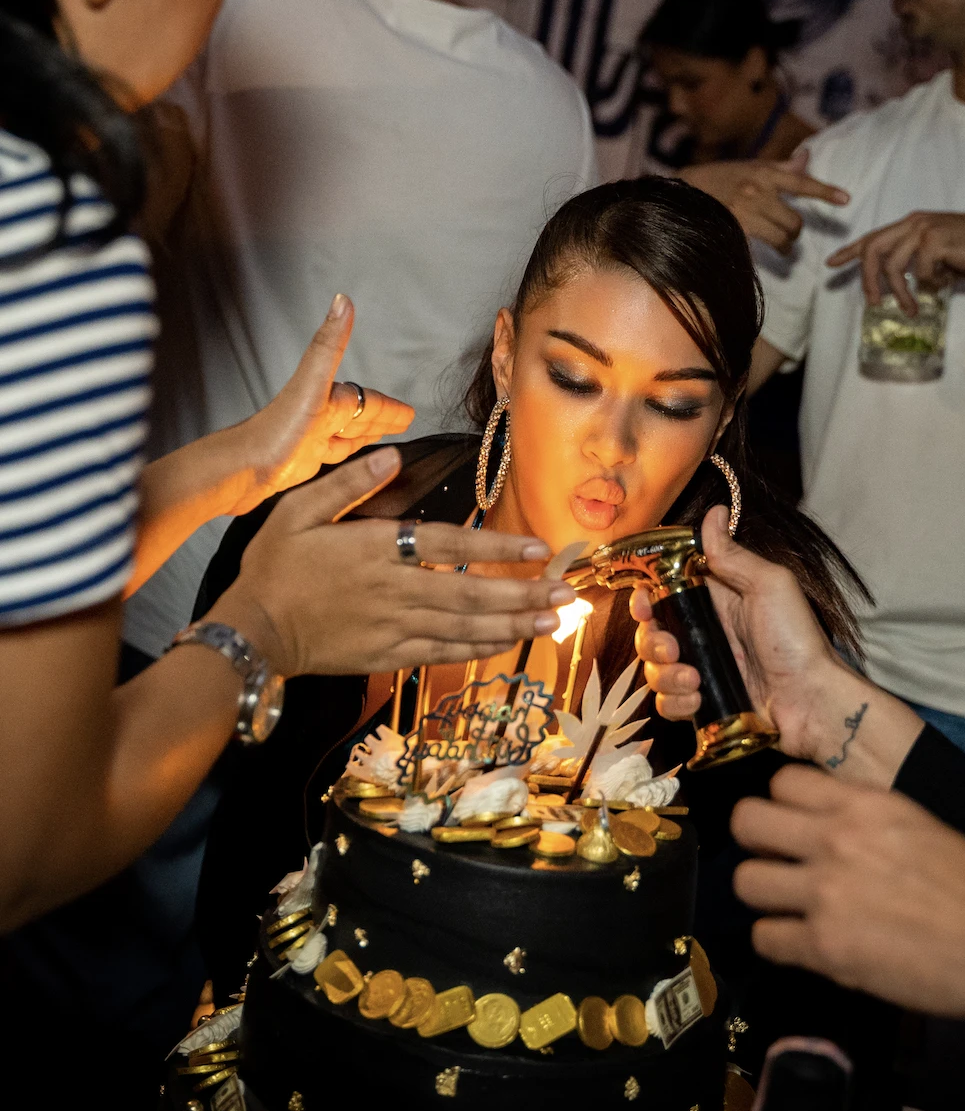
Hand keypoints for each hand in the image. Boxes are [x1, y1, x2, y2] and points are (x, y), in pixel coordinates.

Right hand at [210, 447, 573, 676]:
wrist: (251, 631)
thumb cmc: (275, 567)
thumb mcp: (297, 510)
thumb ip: (348, 485)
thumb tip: (392, 454)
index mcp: (377, 550)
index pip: (449, 544)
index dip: (497, 545)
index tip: (538, 548)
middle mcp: (395, 590)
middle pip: (470, 592)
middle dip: (523, 593)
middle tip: (566, 592)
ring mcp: (394, 628)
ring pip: (465, 627)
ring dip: (512, 623)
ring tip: (553, 620)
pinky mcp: (389, 656)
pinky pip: (443, 653)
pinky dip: (478, 649)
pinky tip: (507, 643)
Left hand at [227, 294, 415, 514]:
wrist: (241, 469)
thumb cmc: (274, 432)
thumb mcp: (310, 384)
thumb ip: (329, 345)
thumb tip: (342, 301)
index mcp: (326, 397)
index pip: (367, 401)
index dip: (389, 407)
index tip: (410, 413)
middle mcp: (319, 415)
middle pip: (359, 415)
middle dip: (382, 417)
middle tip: (405, 421)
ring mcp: (311, 439)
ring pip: (348, 434)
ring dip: (367, 433)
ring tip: (386, 437)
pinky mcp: (302, 462)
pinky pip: (334, 455)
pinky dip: (349, 453)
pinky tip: (352, 458)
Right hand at [630, 506, 921, 784]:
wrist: (812, 703)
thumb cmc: (797, 641)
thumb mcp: (770, 586)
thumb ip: (733, 556)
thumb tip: (714, 512)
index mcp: (718, 599)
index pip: (665, 590)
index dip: (646, 596)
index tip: (644, 603)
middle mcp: (705, 632)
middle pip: (652, 631)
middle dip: (652, 641)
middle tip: (673, 649)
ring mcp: (703, 667)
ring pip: (655, 669)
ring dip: (665, 676)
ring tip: (695, 681)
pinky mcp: (703, 701)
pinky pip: (667, 702)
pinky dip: (676, 702)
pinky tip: (699, 701)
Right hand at [680, 149, 848, 254]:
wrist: (682, 192)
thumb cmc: (717, 179)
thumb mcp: (749, 167)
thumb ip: (779, 167)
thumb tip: (806, 157)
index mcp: (764, 173)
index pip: (801, 183)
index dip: (825, 192)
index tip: (845, 200)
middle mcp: (758, 191)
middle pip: (794, 221)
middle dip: (795, 231)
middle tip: (790, 235)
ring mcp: (746, 212)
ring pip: (781, 237)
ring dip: (785, 245)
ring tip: (782, 247)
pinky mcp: (734, 230)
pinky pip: (760, 247)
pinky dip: (764, 251)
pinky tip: (759, 250)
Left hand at [731, 765, 964, 1020]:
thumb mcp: (916, 823)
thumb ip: (862, 818)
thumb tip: (824, 823)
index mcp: (862, 803)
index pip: (781, 781)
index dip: (782, 803)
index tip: (793, 822)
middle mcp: (834, 839)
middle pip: (746, 821)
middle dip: (755, 841)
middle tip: (776, 860)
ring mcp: (824, 893)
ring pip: (745, 881)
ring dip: (763, 895)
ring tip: (787, 906)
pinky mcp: (826, 948)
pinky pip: (765, 938)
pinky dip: (779, 943)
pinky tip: (802, 944)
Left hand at [827, 211, 964, 320]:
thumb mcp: (935, 254)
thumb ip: (913, 261)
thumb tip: (896, 284)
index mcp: (911, 224)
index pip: (872, 237)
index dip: (850, 251)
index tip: (831, 263)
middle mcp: (913, 222)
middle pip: (872, 250)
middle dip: (867, 280)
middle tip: (874, 302)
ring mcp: (923, 229)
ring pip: (893, 267)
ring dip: (901, 293)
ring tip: (910, 308)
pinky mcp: (934, 241)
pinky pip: (920, 272)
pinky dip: (930, 284)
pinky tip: (945, 282)